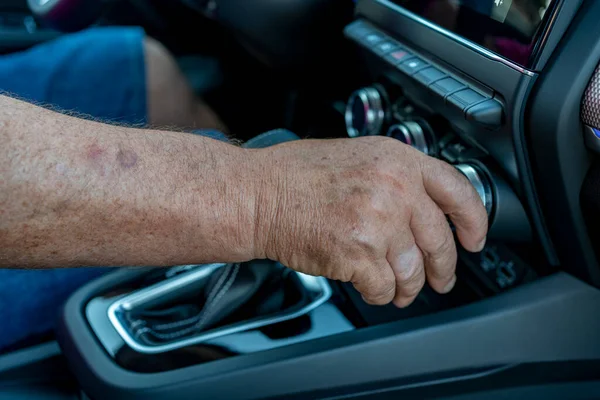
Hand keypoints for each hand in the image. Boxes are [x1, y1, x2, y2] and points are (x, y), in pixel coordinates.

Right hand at [252, 136, 487, 306]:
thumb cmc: (295, 176)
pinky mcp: (359, 254)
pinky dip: (379, 293)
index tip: (475, 239)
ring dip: (408, 287)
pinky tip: (370, 287)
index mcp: (397, 160)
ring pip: (413, 271)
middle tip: (441, 279)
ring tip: (398, 289)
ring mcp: (378, 222)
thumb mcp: (357, 157)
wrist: (259, 194)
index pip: (457, 191)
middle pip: (439, 241)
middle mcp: (394, 189)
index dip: (474, 220)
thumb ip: (395, 177)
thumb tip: (422, 209)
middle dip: (443, 268)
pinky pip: (383, 287)